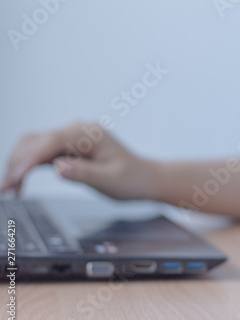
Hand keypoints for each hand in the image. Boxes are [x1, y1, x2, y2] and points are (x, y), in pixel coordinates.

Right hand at [1, 123, 154, 199]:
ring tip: (10, 189)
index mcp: (90, 134)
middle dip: (18, 163)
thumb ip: (84, 173)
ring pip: (35, 146)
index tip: (15, 179)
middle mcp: (78, 131)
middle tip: (6, 189)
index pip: (51, 142)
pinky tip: (20, 183)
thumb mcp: (111, 180)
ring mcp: (73, 138)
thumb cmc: (132, 179)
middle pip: (37, 141)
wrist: (145, 178)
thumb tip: (58, 167)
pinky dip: (29, 166)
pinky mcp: (70, 148)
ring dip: (20, 164)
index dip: (29, 160)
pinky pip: (43, 153)